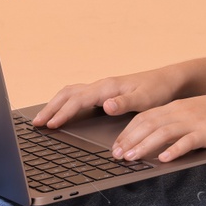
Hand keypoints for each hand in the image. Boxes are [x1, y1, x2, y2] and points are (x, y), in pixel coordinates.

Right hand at [31, 65, 184, 128]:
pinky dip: (64, 102)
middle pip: (68, 94)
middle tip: (36, 123)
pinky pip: (77, 95)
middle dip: (51, 108)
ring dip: (55, 104)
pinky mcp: (105, 92)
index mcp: (108, 87)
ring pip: (70, 93)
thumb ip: (125, 102)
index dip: (63, 113)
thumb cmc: (158, 91)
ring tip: (43, 118)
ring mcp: (102, 88)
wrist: (168, 81)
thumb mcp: (145, 99)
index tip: (51, 125)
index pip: (78, 100)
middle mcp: (102, 86)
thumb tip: (105, 105)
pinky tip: (62, 111)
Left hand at [110, 89, 205, 163]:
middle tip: (116, 156)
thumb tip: (154, 141)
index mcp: (175, 107)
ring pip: (162, 132)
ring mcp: (194, 121)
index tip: (115, 146)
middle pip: (148, 125)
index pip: (144, 118)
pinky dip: (173, 150)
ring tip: (132, 158)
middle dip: (129, 140)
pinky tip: (163, 159)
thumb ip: (175, 123)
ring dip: (144, 146)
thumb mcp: (193, 113)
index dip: (127, 132)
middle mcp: (181, 112)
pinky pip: (187, 141)